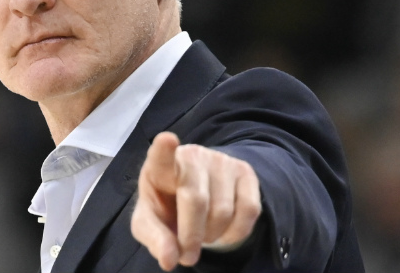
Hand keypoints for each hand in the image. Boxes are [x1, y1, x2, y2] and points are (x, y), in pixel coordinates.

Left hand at [131, 132, 261, 270]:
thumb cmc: (165, 207)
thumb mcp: (149, 223)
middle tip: (187, 255)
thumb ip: (154, 238)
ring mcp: (220, 160)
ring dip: (212, 235)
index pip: (161, 154)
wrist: (193, 196)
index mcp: (159, 165)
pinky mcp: (244, 170)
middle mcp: (191, 155)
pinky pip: (249, 210)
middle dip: (191, 236)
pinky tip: (223, 230)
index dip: (164, 148)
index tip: (167, 140)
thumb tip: (169, 259)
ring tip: (202, 232)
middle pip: (196, 200)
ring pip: (223, 210)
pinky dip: (236, 233)